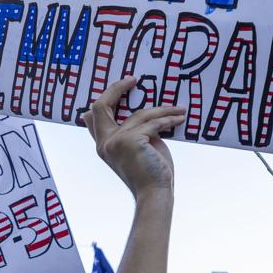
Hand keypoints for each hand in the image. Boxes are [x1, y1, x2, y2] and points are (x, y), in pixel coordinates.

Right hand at [86, 75, 183, 196]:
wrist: (155, 194)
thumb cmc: (151, 173)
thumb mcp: (139, 147)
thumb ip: (135, 130)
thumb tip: (142, 112)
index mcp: (103, 145)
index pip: (93, 116)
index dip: (105, 97)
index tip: (123, 85)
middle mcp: (105, 142)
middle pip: (101, 106)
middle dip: (116, 88)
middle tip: (133, 79)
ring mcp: (116, 141)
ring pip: (140, 114)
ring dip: (163, 111)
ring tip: (180, 110)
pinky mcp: (131, 141)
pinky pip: (153, 124)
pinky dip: (169, 120)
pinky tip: (180, 118)